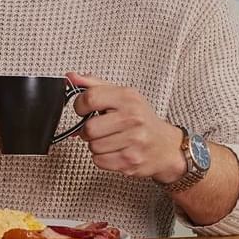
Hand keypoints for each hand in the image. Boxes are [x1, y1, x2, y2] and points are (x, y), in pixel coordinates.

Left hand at [68, 73, 186, 182]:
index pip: (90, 98)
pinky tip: (115, 151)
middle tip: (100, 128)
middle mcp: (133, 118)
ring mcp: (133, 141)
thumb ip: (95, 85)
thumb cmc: (142, 120)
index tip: (84, 109)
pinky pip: (99, 161)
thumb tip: (71, 77)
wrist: (166, 146)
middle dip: (89, 130)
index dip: (80, 106)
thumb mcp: (123, 96)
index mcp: (128, 98)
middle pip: (89, 128)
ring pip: (93, 146)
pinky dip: (103, 158)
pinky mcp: (131, 161)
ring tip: (111, 140)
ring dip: (97, 145)